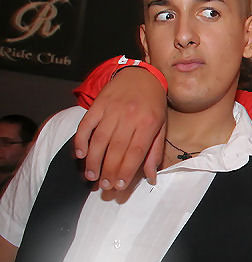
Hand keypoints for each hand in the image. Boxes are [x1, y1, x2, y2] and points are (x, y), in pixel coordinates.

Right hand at [74, 67, 165, 189]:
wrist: (142, 76)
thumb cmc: (153, 105)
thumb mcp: (161, 127)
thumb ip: (154, 152)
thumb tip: (151, 177)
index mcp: (148, 124)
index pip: (135, 152)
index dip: (126, 170)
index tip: (119, 185)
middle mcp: (129, 117)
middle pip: (116, 149)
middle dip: (109, 170)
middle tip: (105, 186)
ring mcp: (112, 110)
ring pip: (99, 139)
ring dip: (93, 160)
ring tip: (92, 176)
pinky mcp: (98, 104)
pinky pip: (86, 124)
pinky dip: (81, 140)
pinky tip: (80, 154)